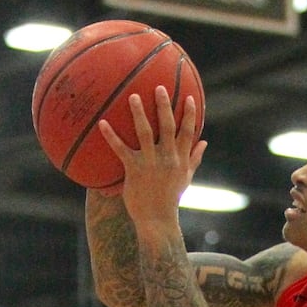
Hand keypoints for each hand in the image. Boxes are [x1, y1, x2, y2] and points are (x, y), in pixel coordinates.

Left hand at [98, 86, 205, 232]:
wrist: (158, 218)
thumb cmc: (171, 197)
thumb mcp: (186, 177)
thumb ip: (195, 158)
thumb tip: (205, 142)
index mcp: (181, 158)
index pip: (188, 132)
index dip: (190, 114)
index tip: (188, 97)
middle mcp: (168, 157)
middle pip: (168, 126)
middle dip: (164, 106)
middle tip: (159, 87)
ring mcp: (151, 163)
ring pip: (146, 133)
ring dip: (139, 114)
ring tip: (133, 96)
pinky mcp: (134, 170)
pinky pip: (121, 149)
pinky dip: (111, 136)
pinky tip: (102, 123)